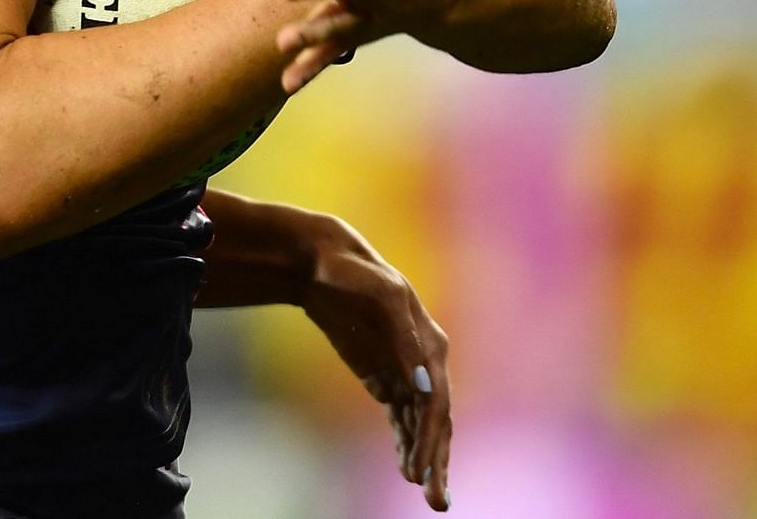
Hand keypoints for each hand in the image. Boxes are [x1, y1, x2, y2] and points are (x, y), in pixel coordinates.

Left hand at [298, 215, 452, 511]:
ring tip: (428, 495)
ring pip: (420, 422)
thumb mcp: (382, 296)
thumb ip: (405, 339)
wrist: (318, 261)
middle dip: (438, 460)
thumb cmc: (351, 271)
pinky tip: (406, 467)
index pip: (436, 401)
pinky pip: (400, 416)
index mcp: (430, 341)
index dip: (430, 439)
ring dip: (425, 457)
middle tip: (437, 502)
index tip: (420, 473)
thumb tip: (424, 387)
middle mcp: (424, 359)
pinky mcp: (382, 373)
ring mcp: (403, 369)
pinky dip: (405, 441)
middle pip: (436, 419)